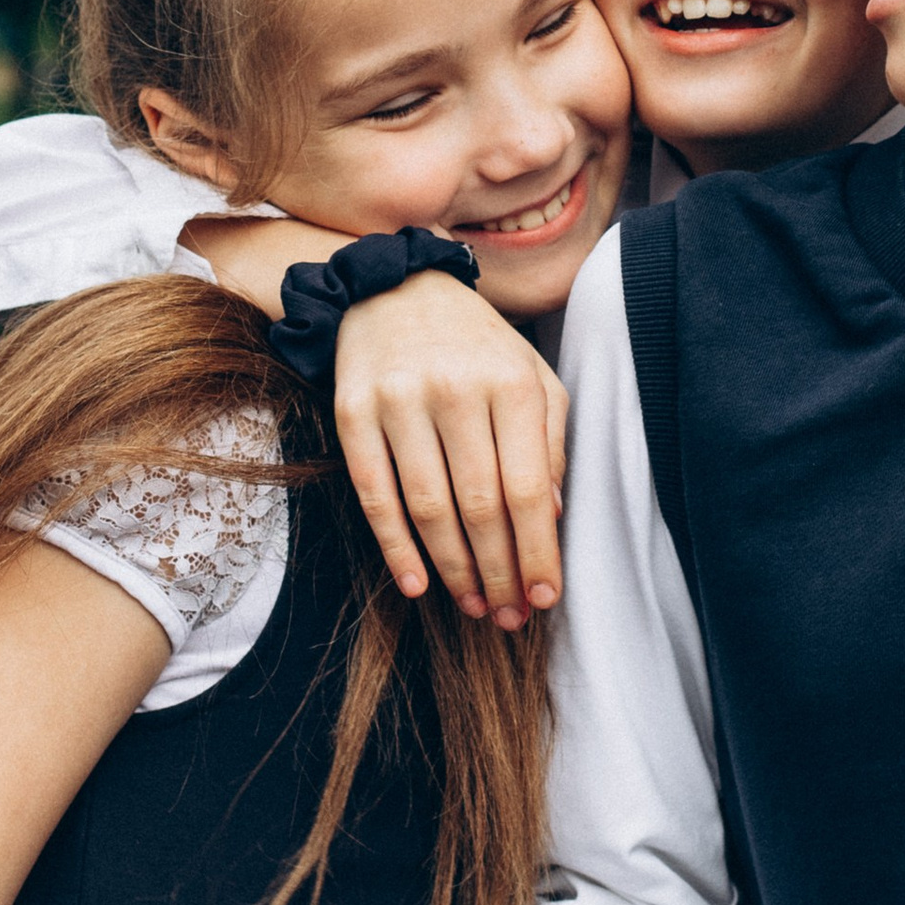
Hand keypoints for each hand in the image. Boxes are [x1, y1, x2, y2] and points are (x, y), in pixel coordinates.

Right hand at [331, 269, 565, 624]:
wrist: (396, 288)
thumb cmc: (478, 346)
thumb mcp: (533, 378)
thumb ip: (551, 444)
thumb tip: (550, 520)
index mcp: (512, 384)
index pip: (527, 488)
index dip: (537, 552)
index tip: (544, 597)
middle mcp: (455, 390)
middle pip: (480, 506)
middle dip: (498, 572)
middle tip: (507, 615)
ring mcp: (399, 401)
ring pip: (428, 508)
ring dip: (452, 569)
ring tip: (473, 604)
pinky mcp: (353, 413)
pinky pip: (375, 495)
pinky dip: (396, 548)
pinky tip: (416, 584)